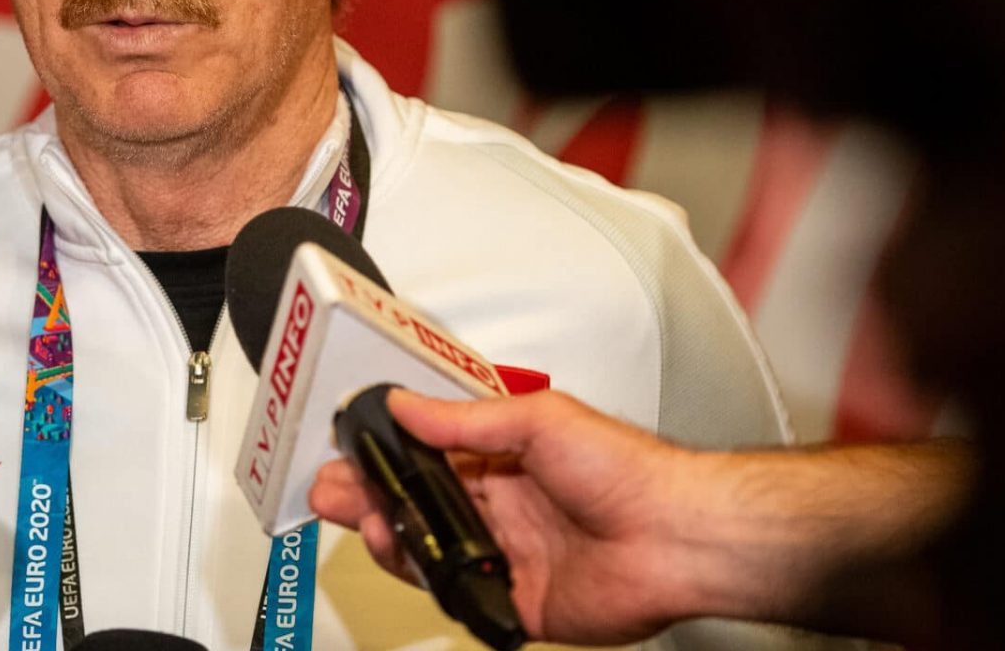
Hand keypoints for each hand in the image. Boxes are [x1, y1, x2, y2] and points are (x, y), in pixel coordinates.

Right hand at [309, 389, 708, 645]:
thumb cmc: (628, 470)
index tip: (345, 447)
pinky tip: (410, 561)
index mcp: (504, 456)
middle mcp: (500, 504)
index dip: (383, 453)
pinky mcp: (514, 600)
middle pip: (416, 502)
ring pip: (427, 548)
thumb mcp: (537, 420)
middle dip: (366, 495)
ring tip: (364, 521)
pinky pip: (457, 596)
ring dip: (388, 534)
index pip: (426, 452)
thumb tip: (405, 404)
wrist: (675, 538)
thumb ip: (463, 419)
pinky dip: (428, 582)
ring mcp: (505, 553)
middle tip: (328, 491)